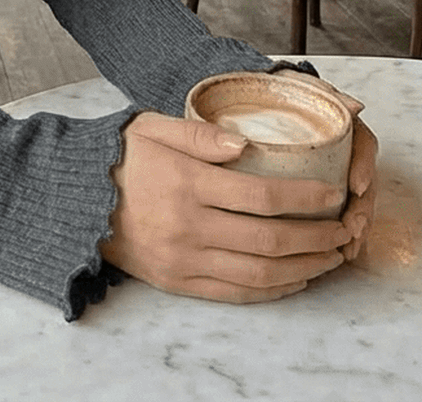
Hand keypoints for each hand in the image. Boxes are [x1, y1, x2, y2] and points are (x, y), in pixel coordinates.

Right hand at [98, 113, 349, 303]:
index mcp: (187, 183)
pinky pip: (238, 293)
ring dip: (305, 267)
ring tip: (332, 255)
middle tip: (345, 228)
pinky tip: (296, 277)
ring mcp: (185, 260)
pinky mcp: (180, 282)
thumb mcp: (153, 127)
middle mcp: (189, 226)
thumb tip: (244, 143)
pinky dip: (275, 289)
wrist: (76, 202)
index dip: (305, 198)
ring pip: (260, 273)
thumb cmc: (121, 157)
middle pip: (269, 240)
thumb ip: (199, 135)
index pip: (262, 195)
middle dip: (317, 237)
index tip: (334, 193)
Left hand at [270, 70, 377, 261]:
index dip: (365, 166)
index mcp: (340, 126)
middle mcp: (340, 152)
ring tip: (347, 249)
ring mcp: (331, 173)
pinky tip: (335, 254)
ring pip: (352, 205)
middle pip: (364, 183)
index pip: (363, 145)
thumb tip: (355, 106)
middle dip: (363, 209)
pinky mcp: (315, 194)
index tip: (358, 185)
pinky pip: (333, 217)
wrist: (251, 99)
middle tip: (353, 228)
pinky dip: (337, 237)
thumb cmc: (276, 92)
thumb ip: (322, 92)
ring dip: (354, 228)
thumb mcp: (294, 84)